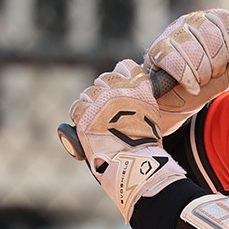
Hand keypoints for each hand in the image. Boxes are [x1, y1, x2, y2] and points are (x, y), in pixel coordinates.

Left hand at [69, 59, 187, 219]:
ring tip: (98, 120)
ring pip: (88, 93)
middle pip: (104, 79)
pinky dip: (79, 115)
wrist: (135, 162)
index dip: (121, 76)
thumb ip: (141, 98)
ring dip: (91, 103)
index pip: (125, 66)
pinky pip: (77, 107)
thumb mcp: (152, 114)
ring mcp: (100, 101)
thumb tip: (130, 99)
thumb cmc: (147, 144)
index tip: (120, 87)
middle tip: (108, 110)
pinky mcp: (85, 115)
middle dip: (104, 92)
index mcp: (138, 86)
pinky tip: (86, 124)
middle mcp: (118, 89)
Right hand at [147, 9, 228, 118]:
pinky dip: (186, 77)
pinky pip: (175, 60)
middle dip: (216, 61)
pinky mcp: (156, 50)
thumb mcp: (227, 74)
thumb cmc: (202, 82)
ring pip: (193, 48)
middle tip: (213, 73)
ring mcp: (171, 34)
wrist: (175, 100)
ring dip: (201, 72)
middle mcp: (189, 22)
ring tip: (200, 80)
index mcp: (210, 21)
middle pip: (210, 34)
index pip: (226, 20)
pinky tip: (190, 85)